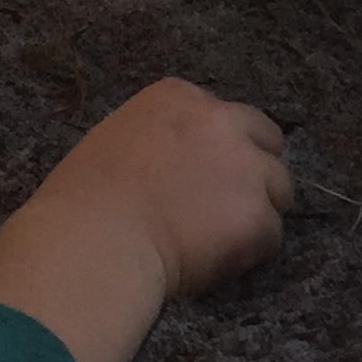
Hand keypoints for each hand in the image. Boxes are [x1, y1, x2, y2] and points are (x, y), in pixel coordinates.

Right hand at [34, 79, 292, 298]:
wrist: (96, 242)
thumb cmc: (84, 199)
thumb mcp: (117, 140)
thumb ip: (160, 140)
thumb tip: (176, 165)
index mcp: (181, 97)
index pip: (226, 116)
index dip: (220, 149)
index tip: (204, 176)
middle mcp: (222, 122)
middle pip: (267, 143)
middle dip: (255, 172)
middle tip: (226, 208)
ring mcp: (246, 168)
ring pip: (277, 191)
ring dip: (256, 213)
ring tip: (217, 241)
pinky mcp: (257, 217)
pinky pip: (270, 237)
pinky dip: (249, 253)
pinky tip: (214, 263)